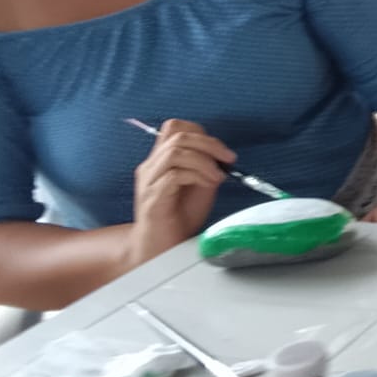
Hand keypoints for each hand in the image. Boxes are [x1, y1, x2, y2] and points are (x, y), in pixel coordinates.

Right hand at [129, 119, 232, 265]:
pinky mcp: (152, 199)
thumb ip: (206, 167)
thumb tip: (223, 156)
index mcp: (160, 160)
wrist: (160, 248)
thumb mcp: (200, 186)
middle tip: (227, 159)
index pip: (174, 128)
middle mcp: (151, 167)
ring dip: (203, 161)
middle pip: (176, 135)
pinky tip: (208, 185)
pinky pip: (173, 176)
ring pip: (174, 152)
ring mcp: (149, 182)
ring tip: (217, 177)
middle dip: (208, 143)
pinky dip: (196, 176)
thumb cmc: (179, 217)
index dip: (201, 133)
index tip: (222, 151)